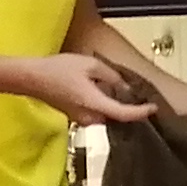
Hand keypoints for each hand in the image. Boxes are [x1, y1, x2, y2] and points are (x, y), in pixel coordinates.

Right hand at [23, 52, 158, 126]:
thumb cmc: (59, 69)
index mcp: (95, 104)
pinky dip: (106, 106)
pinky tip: (108, 94)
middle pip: (117, 118)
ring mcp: (82, 120)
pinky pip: (97, 114)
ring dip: (117, 108)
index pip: (124, 115)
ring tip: (128, 95)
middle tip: (142, 98)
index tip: (154, 108)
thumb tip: (125, 87)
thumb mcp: (90, 65)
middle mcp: (90, 118)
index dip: (141, 112)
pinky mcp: (76, 117)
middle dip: (130, 109)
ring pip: (107, 116)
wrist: (32, 78)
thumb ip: (111, 76)